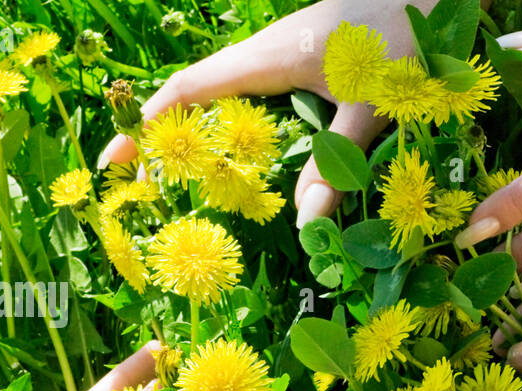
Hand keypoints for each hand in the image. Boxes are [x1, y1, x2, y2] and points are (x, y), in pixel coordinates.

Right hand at [98, 0, 440, 226]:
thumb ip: (337, 162)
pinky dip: (227, 125)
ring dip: (191, 130)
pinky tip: (233, 156)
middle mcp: (262, 53)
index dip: (150, 125)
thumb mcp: (372, 105)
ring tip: (168, 177)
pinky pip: (247, 95)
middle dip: (159, 134)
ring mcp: (279, 55)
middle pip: (192, 93)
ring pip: (217, 94)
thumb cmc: (402, 35)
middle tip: (132, 180)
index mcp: (266, 58)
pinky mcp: (300, 61)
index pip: (188, 90)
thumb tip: (306, 224)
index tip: (118, 161)